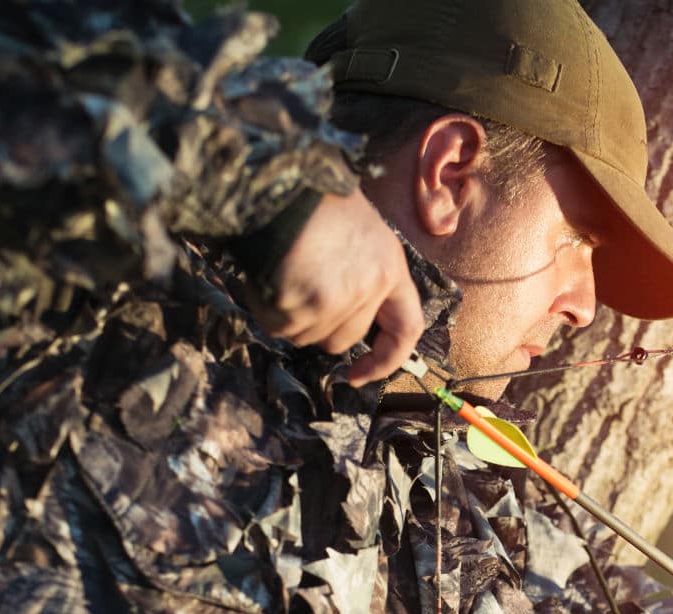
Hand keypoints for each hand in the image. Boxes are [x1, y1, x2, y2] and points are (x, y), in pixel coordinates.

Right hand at [245, 187, 423, 385]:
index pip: (406, 329)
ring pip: (307, 337)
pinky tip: (266, 276)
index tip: (359, 375)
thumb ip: (363, 273)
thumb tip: (348, 315)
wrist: (278, 179)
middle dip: (317, 326)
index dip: (386, 360)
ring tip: (282, 272)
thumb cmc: (315, 199)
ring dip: (288, 316)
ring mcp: (337, 297)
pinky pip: (279, 326)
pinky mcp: (303, 302)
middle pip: (342, 340)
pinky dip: (266, 308)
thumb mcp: (360, 229)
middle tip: (298, 288)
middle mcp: (370, 286)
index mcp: (390, 267)